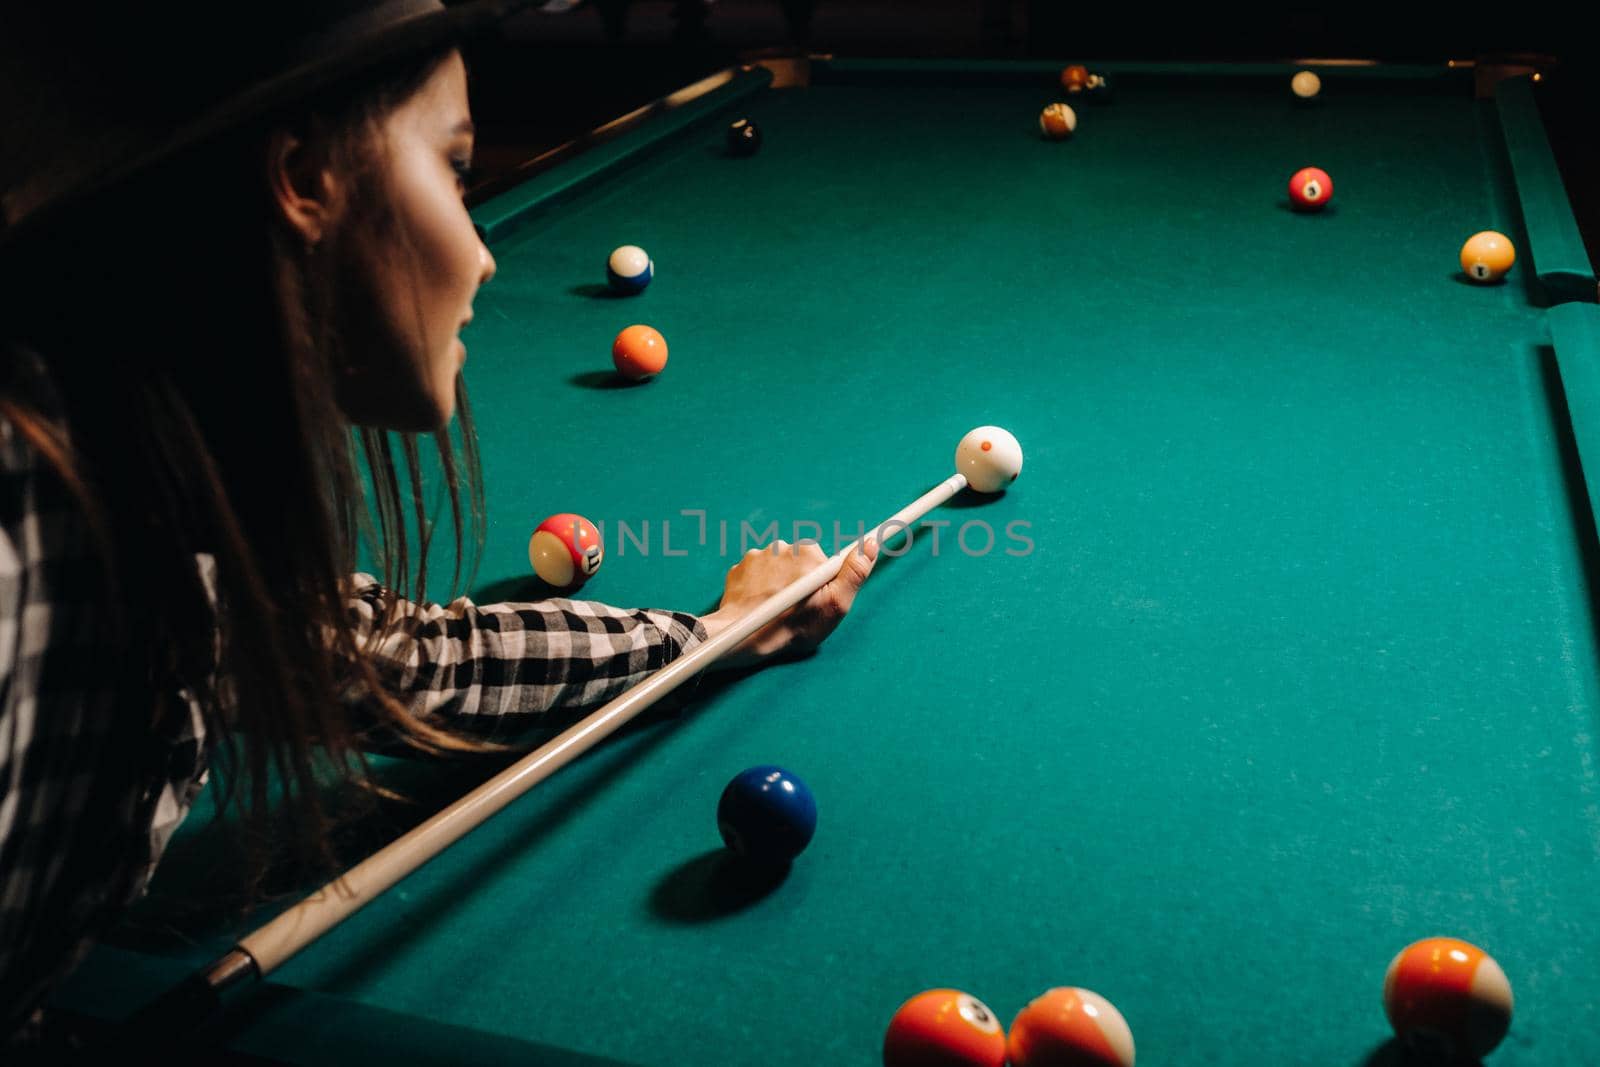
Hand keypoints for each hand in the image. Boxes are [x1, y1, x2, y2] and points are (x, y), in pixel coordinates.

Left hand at [700, 539, 877, 669]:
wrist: (743, 637)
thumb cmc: (792, 626)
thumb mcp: (835, 605)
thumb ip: (855, 574)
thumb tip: (871, 545)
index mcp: (810, 552)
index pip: (825, 563)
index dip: (822, 583)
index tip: (815, 597)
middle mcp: (784, 546)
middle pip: (802, 563)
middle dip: (802, 582)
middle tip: (798, 609)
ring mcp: (759, 554)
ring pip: (779, 567)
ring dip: (780, 583)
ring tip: (777, 609)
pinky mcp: (740, 565)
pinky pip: (758, 572)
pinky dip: (760, 585)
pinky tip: (760, 603)